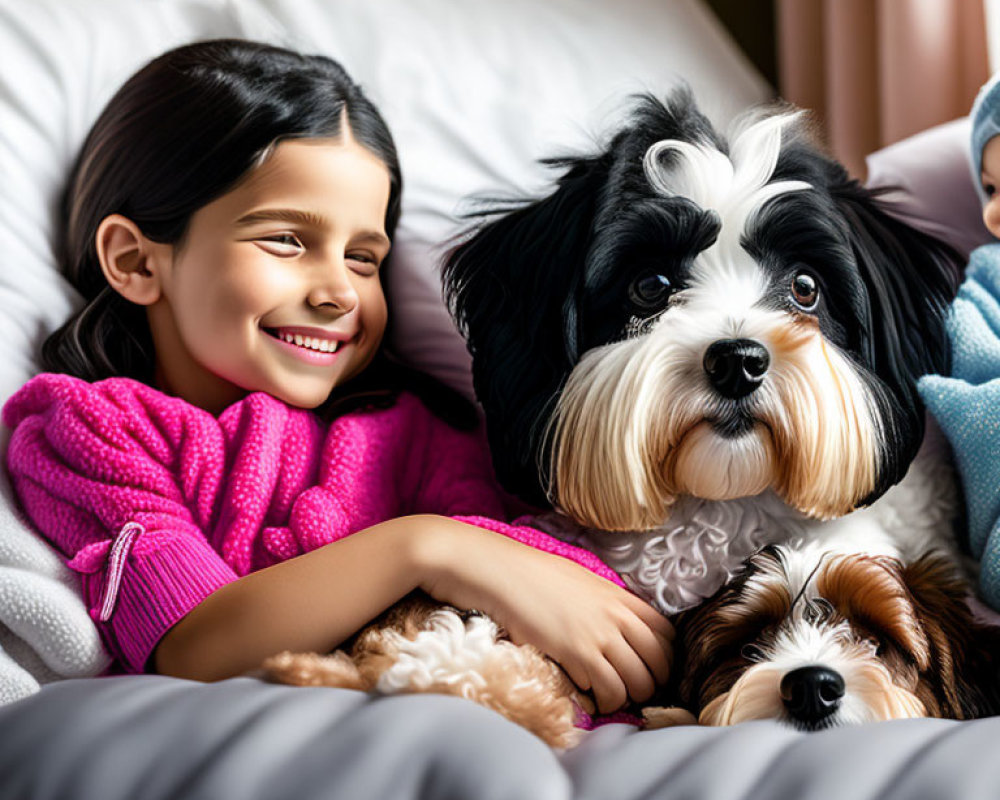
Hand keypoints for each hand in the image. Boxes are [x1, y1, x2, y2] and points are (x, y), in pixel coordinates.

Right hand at [412, 516, 673, 713]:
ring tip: (608, 697)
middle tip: (631, 690)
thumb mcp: (578, 580)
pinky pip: (612, 691)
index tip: (648, 668)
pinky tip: (590, 697)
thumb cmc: (530, 574)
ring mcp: (602, 635)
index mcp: (619, 596)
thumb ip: (602, 602)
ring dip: (628, 696)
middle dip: (652, 683)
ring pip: (640, 682)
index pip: (667, 633)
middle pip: (660, 662)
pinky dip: (606, 702)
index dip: (664, 657)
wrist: (499, 572)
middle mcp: (618, 616)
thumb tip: (609, 625)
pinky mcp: (580, 653)